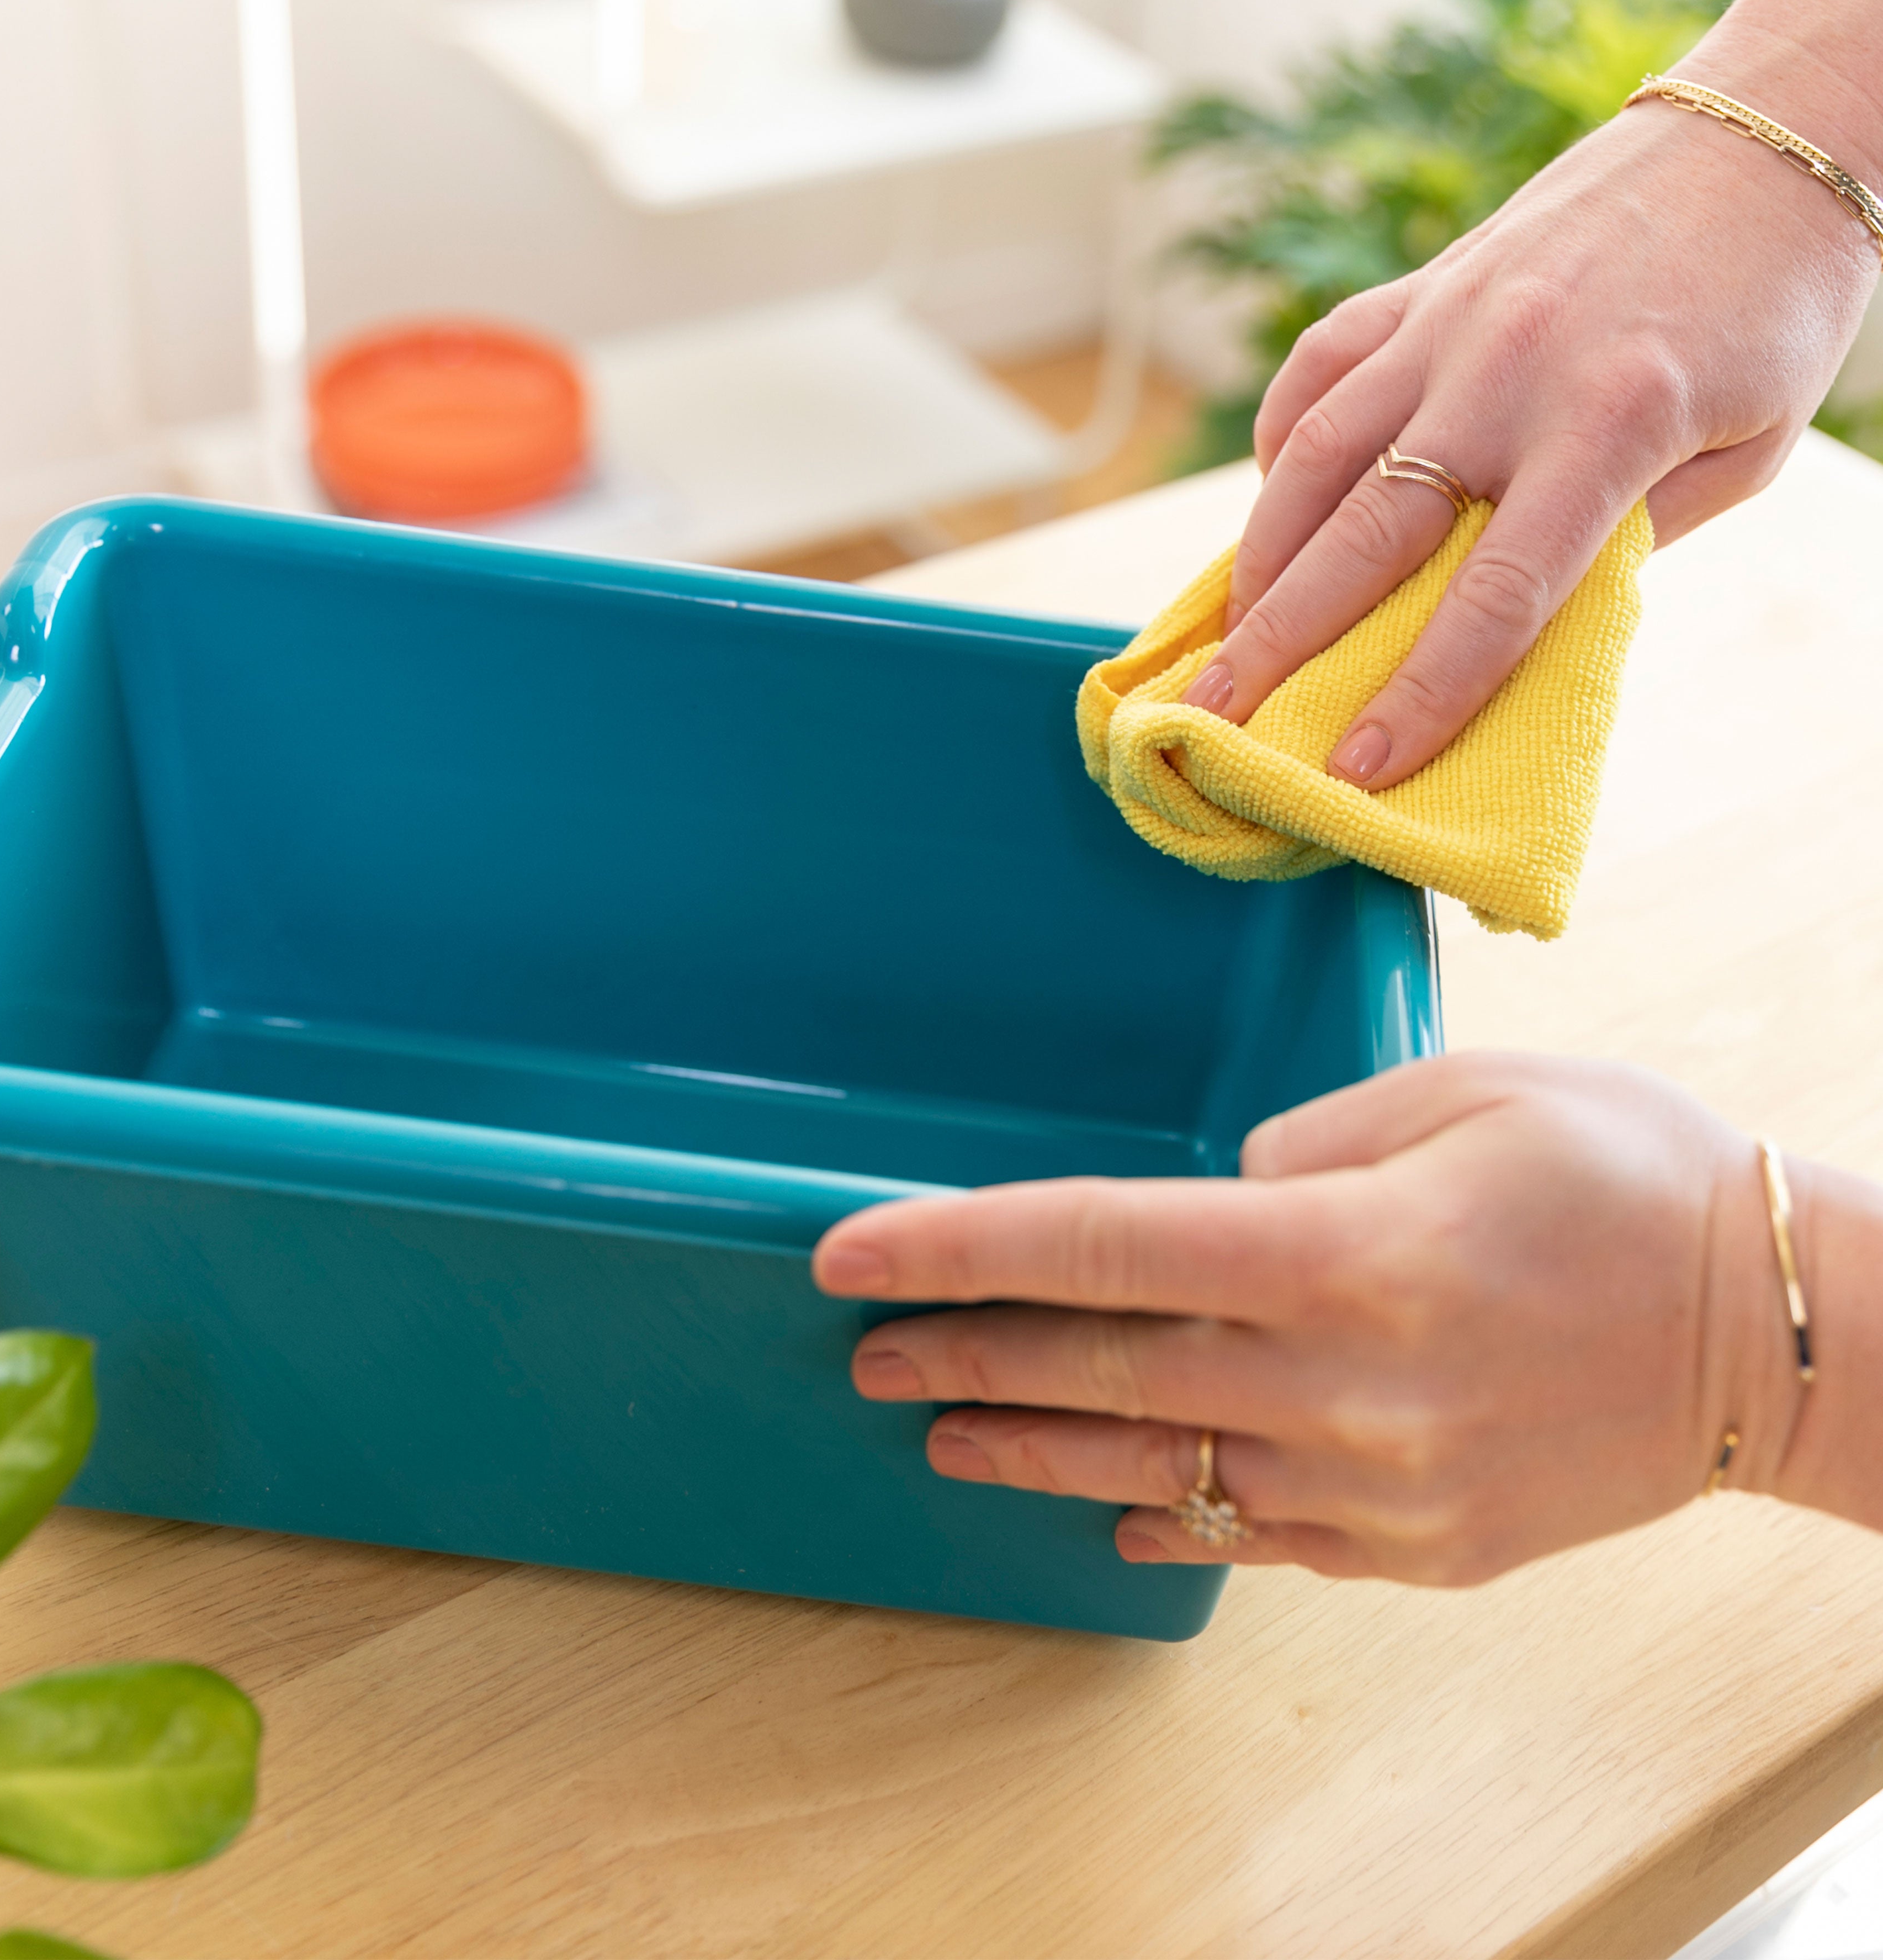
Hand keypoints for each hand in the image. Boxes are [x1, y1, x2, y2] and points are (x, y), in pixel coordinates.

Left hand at [812, 1056, 1808, 1585]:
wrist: (1789, 1332)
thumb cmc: (1631, 1176)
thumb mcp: (1464, 1092)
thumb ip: (1306, 1144)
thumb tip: (1217, 1201)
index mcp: (1345, 1251)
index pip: (1095, 1244)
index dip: (957, 1245)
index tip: (849, 1254)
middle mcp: (1343, 1383)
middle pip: (1100, 1367)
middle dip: (964, 1352)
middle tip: (866, 1349)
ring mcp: (1379, 1483)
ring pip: (1154, 1466)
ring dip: (1030, 1446)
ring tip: (938, 1429)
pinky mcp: (1419, 1546)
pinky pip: (1254, 1536)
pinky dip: (1165, 1514)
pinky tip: (1099, 1505)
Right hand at [1179, 83, 1877, 791]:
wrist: (1761, 135)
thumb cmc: (1771, 311)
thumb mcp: (1743, 451)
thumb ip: (1626, 539)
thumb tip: (1509, 623)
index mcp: (1612, 422)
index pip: (1497, 595)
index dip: (1424, 693)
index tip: (1361, 769)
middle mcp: (1510, 371)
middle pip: (1366, 534)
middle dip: (1283, 642)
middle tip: (1218, 718)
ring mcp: (1449, 321)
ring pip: (1314, 455)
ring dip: (1258, 559)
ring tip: (1224, 636)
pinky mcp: (1420, 287)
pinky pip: (1319, 372)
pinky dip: (1280, 444)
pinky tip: (1269, 504)